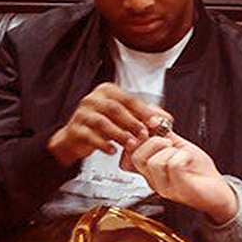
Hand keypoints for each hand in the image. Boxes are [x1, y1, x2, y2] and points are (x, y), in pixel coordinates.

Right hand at [46, 82, 171, 166]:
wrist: (74, 139)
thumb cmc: (101, 126)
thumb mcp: (122, 118)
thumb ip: (143, 116)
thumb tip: (166, 118)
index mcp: (107, 92)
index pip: (128, 99)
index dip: (143, 111)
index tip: (154, 122)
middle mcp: (93, 99)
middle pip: (115, 109)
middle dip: (132, 123)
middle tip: (143, 135)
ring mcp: (82, 114)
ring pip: (102, 122)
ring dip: (119, 134)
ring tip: (131, 145)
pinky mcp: (75, 129)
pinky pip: (90, 136)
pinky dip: (103, 144)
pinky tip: (112, 150)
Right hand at [130, 133, 237, 223]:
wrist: (219, 191)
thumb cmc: (200, 172)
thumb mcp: (179, 147)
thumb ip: (164, 135)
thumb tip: (152, 117)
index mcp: (150, 169)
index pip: (129, 152)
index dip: (139, 134)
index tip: (152, 124)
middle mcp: (154, 179)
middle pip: (137, 156)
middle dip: (155, 141)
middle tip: (170, 143)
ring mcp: (165, 186)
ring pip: (154, 161)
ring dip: (172, 151)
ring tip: (182, 156)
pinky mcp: (178, 189)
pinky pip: (173, 165)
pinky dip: (184, 156)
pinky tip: (189, 161)